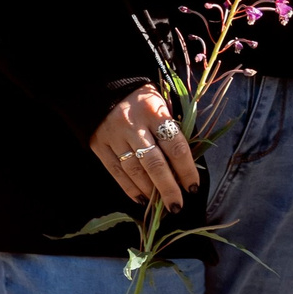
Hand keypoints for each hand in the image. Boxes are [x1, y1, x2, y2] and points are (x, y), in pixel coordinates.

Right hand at [90, 85, 201, 211]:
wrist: (102, 89)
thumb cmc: (141, 98)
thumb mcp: (161, 103)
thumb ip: (171, 128)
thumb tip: (184, 163)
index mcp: (154, 112)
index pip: (175, 145)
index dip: (186, 169)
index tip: (193, 186)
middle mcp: (134, 125)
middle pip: (154, 163)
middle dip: (168, 188)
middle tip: (177, 205)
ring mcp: (115, 136)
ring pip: (134, 170)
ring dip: (150, 190)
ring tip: (161, 204)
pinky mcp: (99, 145)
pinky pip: (116, 171)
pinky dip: (129, 188)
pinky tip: (141, 199)